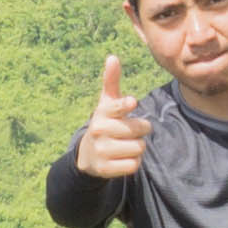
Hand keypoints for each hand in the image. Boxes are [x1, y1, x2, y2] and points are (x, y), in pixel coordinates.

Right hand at [78, 53, 144, 182]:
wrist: (87, 155)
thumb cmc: (105, 122)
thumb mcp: (106, 103)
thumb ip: (111, 81)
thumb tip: (113, 57)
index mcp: (101, 113)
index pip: (117, 107)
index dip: (126, 105)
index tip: (132, 102)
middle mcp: (99, 131)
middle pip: (139, 130)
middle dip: (140, 131)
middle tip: (128, 131)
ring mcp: (101, 151)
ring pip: (139, 148)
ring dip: (137, 147)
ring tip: (124, 144)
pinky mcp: (105, 169)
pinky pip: (134, 165)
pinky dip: (133, 162)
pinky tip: (122, 158)